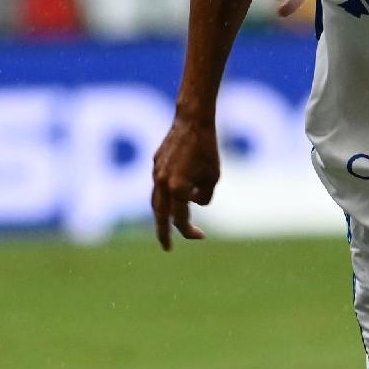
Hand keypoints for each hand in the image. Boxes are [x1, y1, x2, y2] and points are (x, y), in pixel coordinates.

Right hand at [150, 115, 219, 249]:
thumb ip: (204, 196)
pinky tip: (175, 196)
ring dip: (161, 216)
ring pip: (155, 201)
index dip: (190, 231)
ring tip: (167, 227)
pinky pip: (158, 185)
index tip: (202, 236)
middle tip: (168, 247)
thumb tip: (192, 203)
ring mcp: (155, 173)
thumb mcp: (213, 177)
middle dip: (164, 234)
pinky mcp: (155, 164)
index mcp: (178, 189)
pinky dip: (165, 195)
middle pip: (160, 216)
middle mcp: (162, 183)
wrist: (192, 121)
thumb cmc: (207, 150)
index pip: (180, 220)